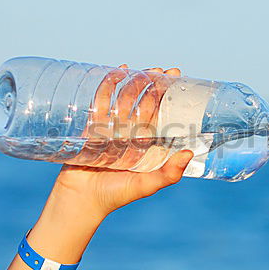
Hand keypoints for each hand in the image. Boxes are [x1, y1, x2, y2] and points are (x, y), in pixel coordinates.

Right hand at [53, 65, 193, 218]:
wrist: (79, 201)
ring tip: (139, 68)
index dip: (169, 98)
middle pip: (144, 103)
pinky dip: (107, 87)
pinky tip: (115, 72)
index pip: (161, 115)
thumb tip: (189, 153)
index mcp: (146, 145)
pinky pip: (100, 103)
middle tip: (161, 70)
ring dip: (132, 83)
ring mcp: (111, 130)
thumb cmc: (114, 196)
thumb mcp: (145, 185)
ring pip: (124, 100)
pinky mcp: (91, 127)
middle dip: (152, 85)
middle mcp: (131, 135)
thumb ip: (167, 174)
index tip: (177, 80)